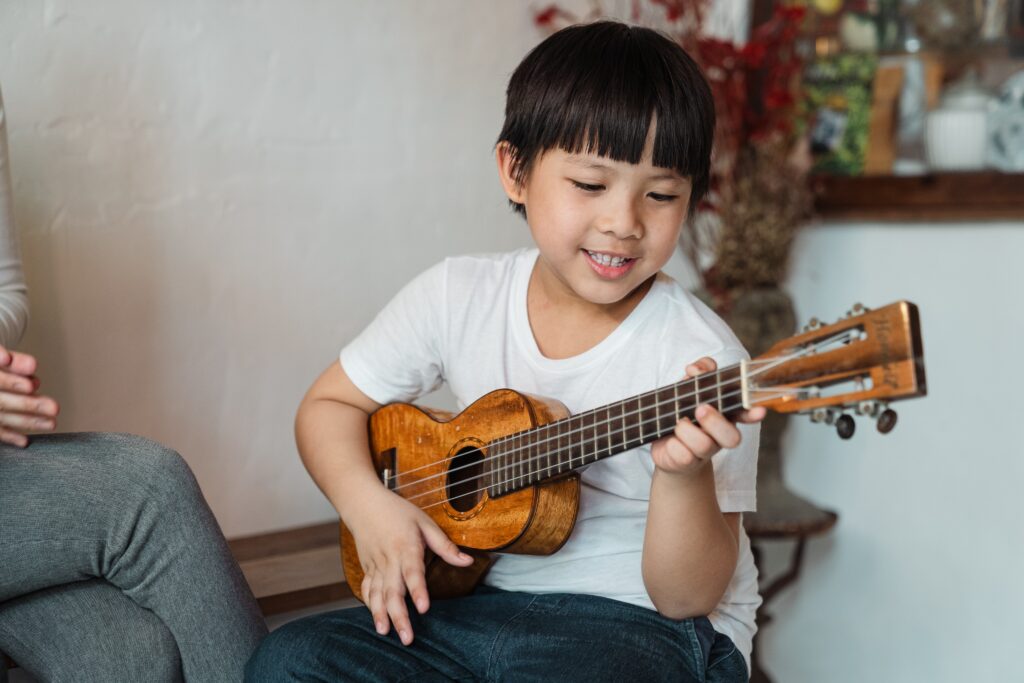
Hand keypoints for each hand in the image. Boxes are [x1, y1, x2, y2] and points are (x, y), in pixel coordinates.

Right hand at [0, 345, 58, 446]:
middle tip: (53, 407)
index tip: (32, 385)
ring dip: (26, 421)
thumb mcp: (1, 359)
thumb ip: (16, 361)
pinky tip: (24, 441)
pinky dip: (8, 436)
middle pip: (1, 401)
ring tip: (51, 423)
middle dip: (27, 404)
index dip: (11, 382)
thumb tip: (32, 366)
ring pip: (1, 417)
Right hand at [346, 488, 473, 644]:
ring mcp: (375, 565)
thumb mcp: (425, 522)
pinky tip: (377, 620)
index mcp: (406, 546)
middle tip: (407, 638)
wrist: (363, 503)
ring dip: (380, 615)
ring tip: (386, 633)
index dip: (418, 590)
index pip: (412, 572)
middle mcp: (389, 559)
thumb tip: (467, 562)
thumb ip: (445, 545)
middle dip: (399, 616)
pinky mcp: (366, 568)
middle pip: (392, 591)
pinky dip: (370, 605)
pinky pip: (367, 589)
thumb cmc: (397, 511)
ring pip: (376, 594)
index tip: (424, 608)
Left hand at [650, 357, 764, 476]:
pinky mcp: (687, 462)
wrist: (666, 445)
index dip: (752, 413)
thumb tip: (695, 369)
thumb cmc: (682, 412)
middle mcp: (719, 435)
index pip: (745, 413)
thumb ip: (699, 371)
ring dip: (686, 430)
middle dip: (716, 422)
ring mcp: (704, 451)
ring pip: (704, 445)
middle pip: (732, 437)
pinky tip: (670, 440)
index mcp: (725, 414)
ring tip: (677, 423)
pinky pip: (683, 456)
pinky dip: (673, 444)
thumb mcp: (689, 387)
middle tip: (700, 409)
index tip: (759, 411)